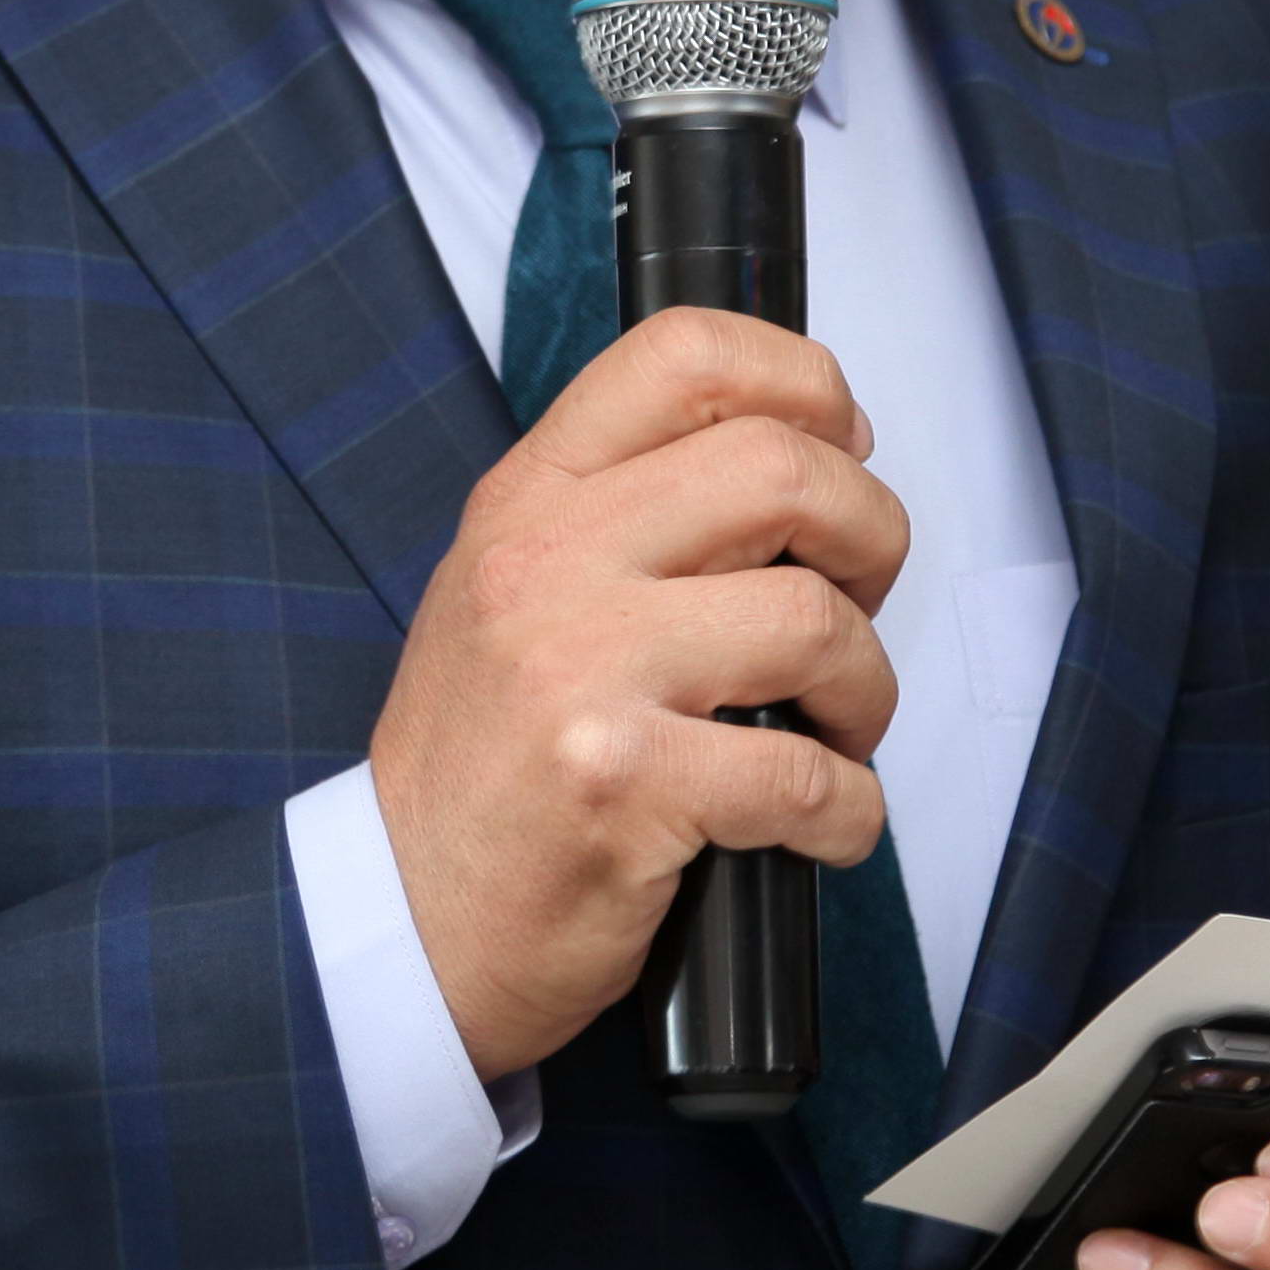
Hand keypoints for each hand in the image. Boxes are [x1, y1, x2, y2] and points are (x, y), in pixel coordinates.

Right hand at [369, 304, 907, 1081]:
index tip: (840, 445)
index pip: (683, 354)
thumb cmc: (482, 759)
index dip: (801, 380)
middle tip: (855, 603)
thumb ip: (631, 511)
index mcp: (531, 496)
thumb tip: (808, 458)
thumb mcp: (516, 587)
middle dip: (870, 537)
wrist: (399, 915)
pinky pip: (806, 776)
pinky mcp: (619, 784)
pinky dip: (849, 812)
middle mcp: (549, 561)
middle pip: (782, 469)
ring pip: (814, 620)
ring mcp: (580, 669)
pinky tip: (818, 826)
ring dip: (866, 690)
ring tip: (834, 730)